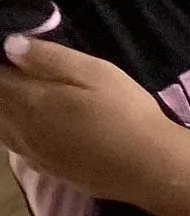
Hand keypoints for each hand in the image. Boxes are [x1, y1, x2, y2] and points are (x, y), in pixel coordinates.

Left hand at [0, 36, 181, 209]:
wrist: (149, 169)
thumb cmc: (126, 114)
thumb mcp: (95, 73)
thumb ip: (49, 58)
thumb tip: (10, 45)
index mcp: (28, 99)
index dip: (1, 63)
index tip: (11, 54)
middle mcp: (20, 128)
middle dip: (2, 86)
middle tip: (20, 73)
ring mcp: (31, 152)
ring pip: (0, 127)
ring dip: (4, 110)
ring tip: (22, 97)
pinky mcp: (46, 169)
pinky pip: (15, 147)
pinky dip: (14, 131)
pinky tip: (33, 126)